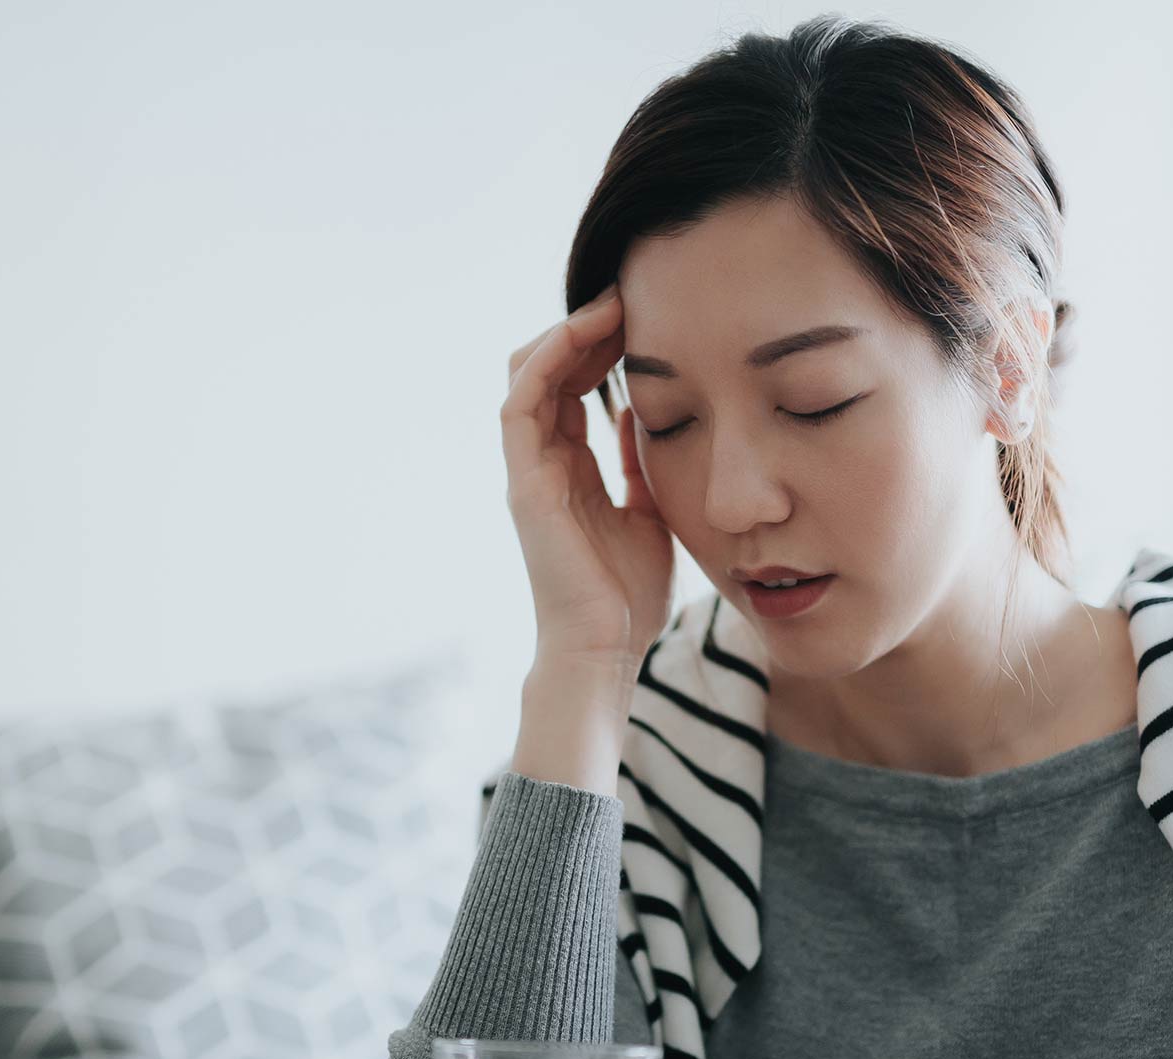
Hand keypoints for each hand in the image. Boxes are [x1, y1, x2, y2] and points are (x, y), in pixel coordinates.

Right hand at [500, 283, 674, 684]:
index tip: (645, 314)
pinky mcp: (524, 479)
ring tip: (613, 303)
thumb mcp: (649, 512)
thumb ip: (639, 465)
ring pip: (528, 373)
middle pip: (548, 369)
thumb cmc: (628, 595)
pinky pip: (522, 400)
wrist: (607, 649)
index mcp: (570, 469)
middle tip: (631, 295)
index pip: (574, 386)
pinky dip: (549, 357)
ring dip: (567, 331)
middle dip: (585, 327)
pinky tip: (587, 330)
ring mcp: (528, 469)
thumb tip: (643, 416)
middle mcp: (542, 462)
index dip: (602, 345)